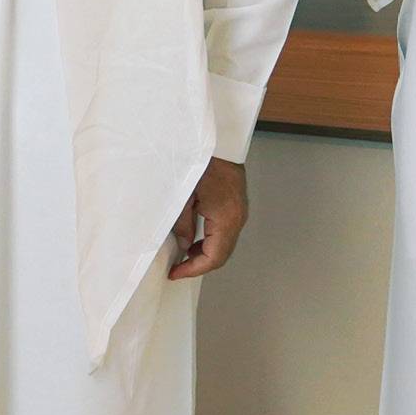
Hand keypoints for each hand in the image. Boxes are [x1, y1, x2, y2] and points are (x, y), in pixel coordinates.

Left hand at [168, 157, 247, 279]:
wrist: (220, 141)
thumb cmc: (202, 163)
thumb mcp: (185, 195)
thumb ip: (183, 224)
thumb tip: (184, 245)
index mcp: (226, 219)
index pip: (213, 258)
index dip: (193, 269)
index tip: (175, 273)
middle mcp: (237, 219)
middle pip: (221, 255)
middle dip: (199, 264)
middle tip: (177, 268)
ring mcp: (240, 212)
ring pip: (224, 245)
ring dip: (205, 253)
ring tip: (183, 256)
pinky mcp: (236, 206)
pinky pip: (225, 232)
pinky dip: (211, 241)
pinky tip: (195, 239)